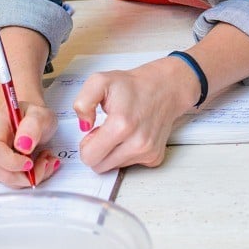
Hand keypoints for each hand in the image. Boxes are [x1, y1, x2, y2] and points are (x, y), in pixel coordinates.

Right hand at [0, 102, 59, 188]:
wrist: (27, 120)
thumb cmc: (31, 116)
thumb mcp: (40, 115)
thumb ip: (33, 126)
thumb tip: (23, 144)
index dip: (12, 162)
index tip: (30, 162)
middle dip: (26, 173)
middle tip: (45, 161)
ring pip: (4, 179)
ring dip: (27, 176)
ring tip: (42, 160)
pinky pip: (4, 182)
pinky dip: (22, 179)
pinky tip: (32, 166)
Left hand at [73, 56, 198, 173]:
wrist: (164, 88)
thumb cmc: (133, 86)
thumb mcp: (100, 81)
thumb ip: (83, 103)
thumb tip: (84, 126)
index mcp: (121, 125)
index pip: (90, 157)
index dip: (86, 144)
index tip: (93, 131)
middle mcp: (137, 142)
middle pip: (100, 166)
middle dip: (97, 151)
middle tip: (105, 130)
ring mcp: (148, 152)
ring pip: (114, 167)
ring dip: (112, 152)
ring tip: (120, 130)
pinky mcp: (155, 157)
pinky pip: (130, 165)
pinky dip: (126, 153)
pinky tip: (132, 135)